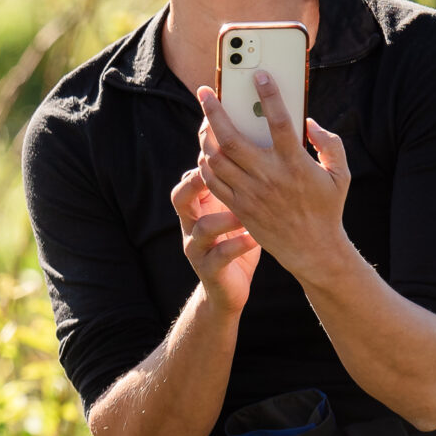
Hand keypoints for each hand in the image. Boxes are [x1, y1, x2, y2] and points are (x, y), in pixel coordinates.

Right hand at [170, 166, 260, 315]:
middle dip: (195, 183)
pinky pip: (220, 256)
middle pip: (180, 198)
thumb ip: (232, 190)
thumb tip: (252, 152)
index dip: (201, 161)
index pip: (190, 178)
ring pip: (202, 228)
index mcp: (197, 208)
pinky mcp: (210, 270)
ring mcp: (197, 248)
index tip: (221, 144)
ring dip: (224, 218)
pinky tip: (254, 239)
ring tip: (245, 213)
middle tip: (217, 173)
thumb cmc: (234, 242)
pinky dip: (237, 246)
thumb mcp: (229, 213)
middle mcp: (191, 225)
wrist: (227, 291)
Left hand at [194, 73, 352, 281]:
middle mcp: (269, 176)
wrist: (313, 250)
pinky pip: (213, 180)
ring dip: (206, 135)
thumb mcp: (341, 174)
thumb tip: (309, 122)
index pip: (280, 122)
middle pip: (232, 138)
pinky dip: (206, 163)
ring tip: (204, 118)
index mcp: (295, 164)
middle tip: (205, 91)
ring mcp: (250, 193)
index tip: (260, 75)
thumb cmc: (327, 208)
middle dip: (214, 111)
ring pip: (217, 158)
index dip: (270, 95)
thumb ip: (330, 143)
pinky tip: (206, 150)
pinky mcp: (239, 207)